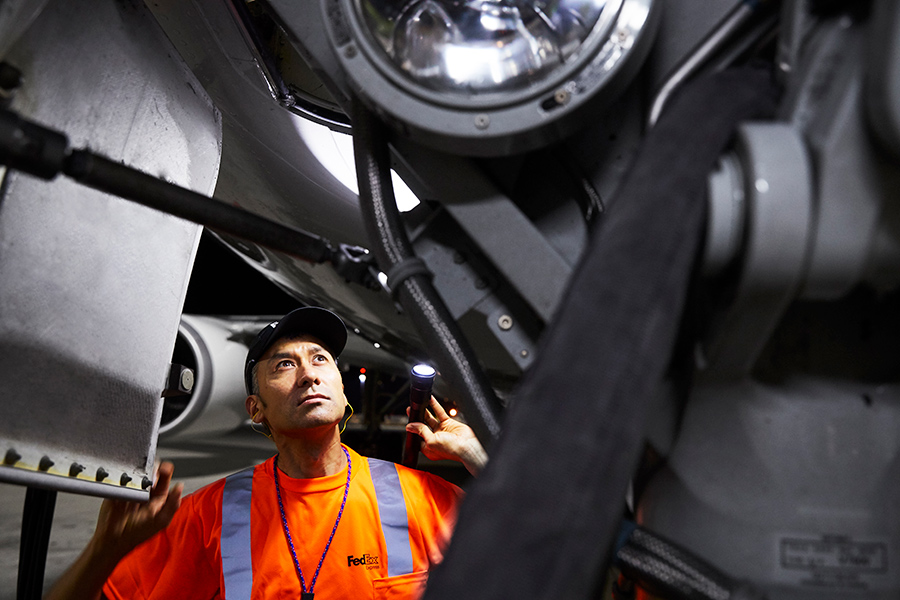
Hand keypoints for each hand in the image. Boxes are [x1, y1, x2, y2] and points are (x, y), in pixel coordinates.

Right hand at [44, 462, 183, 599]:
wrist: (113, 540)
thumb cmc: (139, 532)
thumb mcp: (161, 521)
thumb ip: (172, 504)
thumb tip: (180, 486)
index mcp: (160, 493)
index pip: (165, 474)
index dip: (165, 469)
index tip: (162, 469)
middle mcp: (146, 487)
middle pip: (150, 468)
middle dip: (149, 466)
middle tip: (146, 472)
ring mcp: (131, 486)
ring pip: (135, 470)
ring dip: (135, 469)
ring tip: (135, 478)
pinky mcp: (116, 487)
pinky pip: (119, 476)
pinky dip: (121, 474)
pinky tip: (123, 480)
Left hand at [407, 397, 487, 475]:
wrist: (468, 446)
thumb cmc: (452, 449)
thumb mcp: (431, 441)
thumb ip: (421, 431)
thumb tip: (411, 426)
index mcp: (428, 447)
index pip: (417, 436)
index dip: (413, 429)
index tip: (409, 421)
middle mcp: (434, 439)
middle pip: (423, 426)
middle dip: (417, 418)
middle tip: (411, 410)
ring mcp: (441, 431)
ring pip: (431, 418)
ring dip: (425, 411)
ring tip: (418, 405)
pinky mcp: (448, 423)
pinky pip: (439, 413)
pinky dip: (435, 406)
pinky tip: (430, 400)